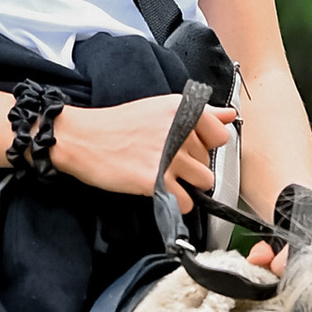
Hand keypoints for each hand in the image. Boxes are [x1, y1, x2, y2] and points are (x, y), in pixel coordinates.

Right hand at [52, 92, 238, 201]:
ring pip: (204, 182)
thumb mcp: (160, 109)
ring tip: (166, 177)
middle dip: (193, 166)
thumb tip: (229, 115)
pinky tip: (161, 190)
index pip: (220, 136)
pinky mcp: (156, 181)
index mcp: (182, 109)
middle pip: (211, 162)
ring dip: (189, 185)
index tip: (188, 146)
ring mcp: (168, 157)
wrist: (82, 138)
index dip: (205, 146)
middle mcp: (179, 131)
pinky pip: (187, 202)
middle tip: (167, 161)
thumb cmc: (118, 125)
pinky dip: (178, 202)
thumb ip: (200, 113)